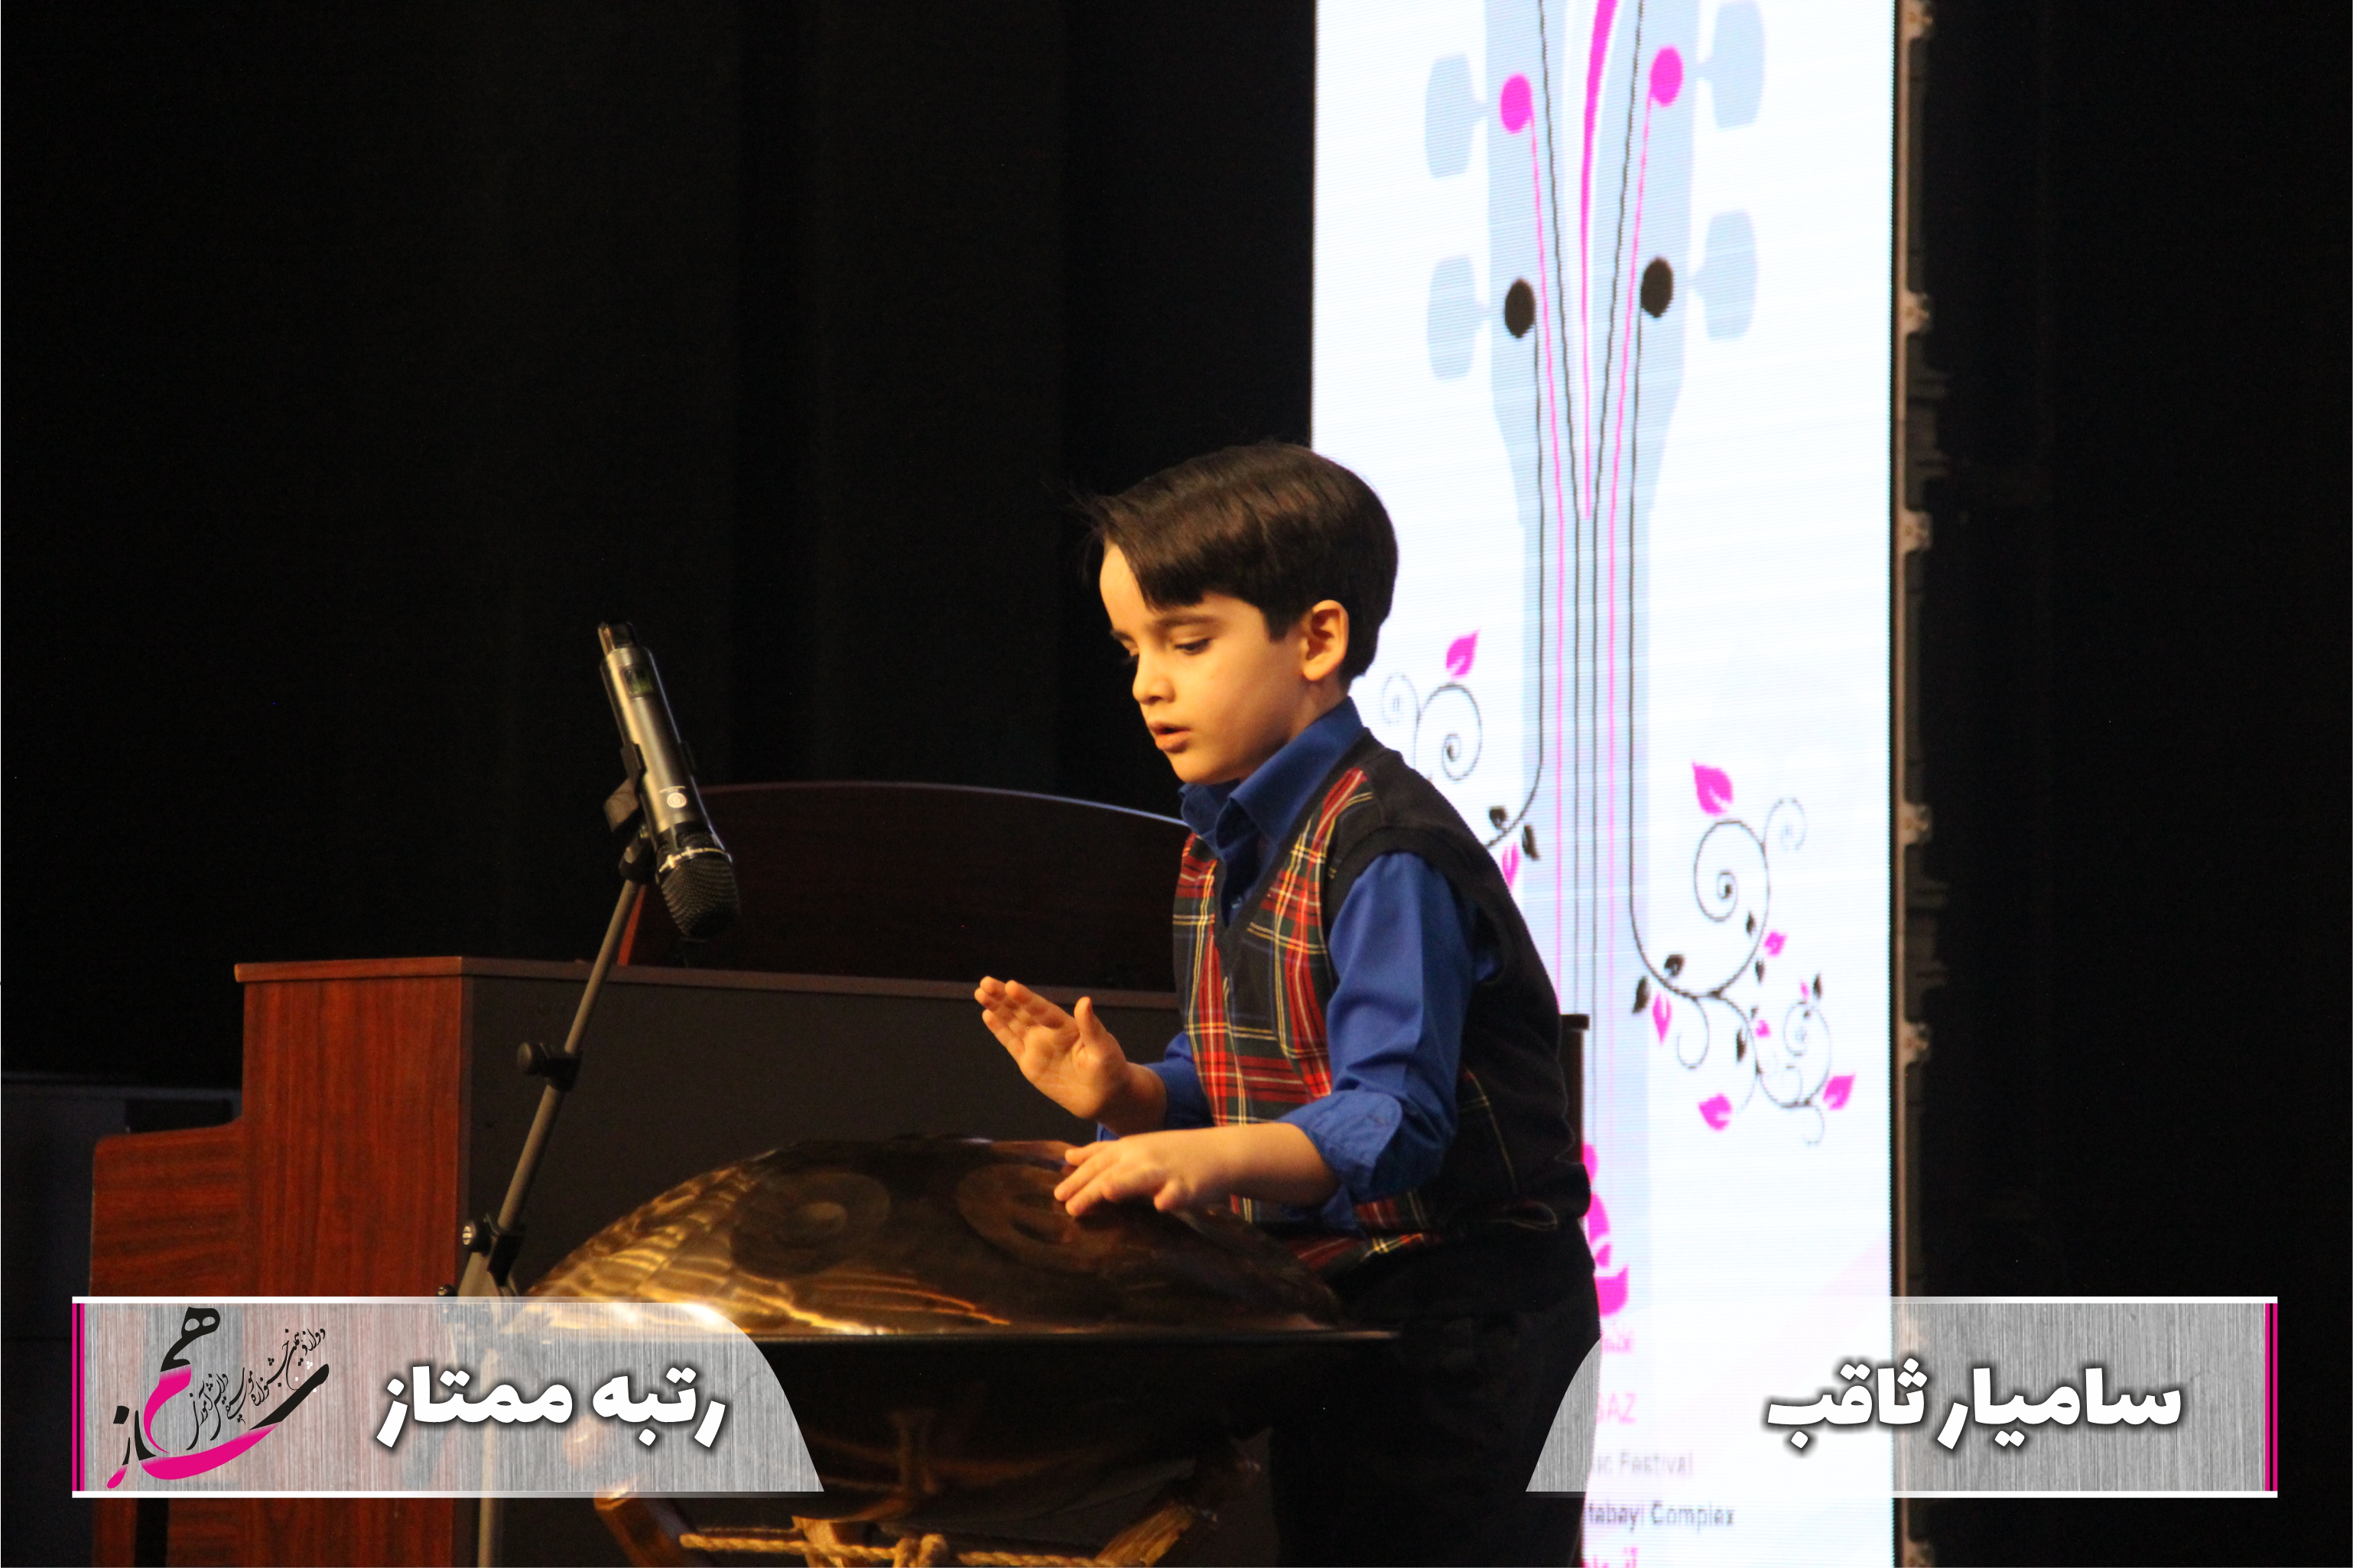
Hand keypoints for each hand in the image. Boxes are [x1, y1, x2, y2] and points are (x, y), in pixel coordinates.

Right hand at [975, 978, 1160, 1128]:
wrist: (1104, 1096)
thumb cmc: (1111, 1070)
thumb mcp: (1104, 1048)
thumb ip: (1091, 1026)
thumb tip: (1085, 1001)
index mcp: (1066, 1026)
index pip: (1042, 1009)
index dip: (1026, 998)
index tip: (1011, 985)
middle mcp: (1049, 1032)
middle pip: (1022, 1011)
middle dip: (1003, 997)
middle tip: (985, 982)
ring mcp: (1038, 1046)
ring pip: (1013, 1023)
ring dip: (997, 1008)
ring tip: (980, 992)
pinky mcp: (1029, 1062)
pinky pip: (1011, 1043)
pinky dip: (999, 1029)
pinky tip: (987, 1015)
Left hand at [1053, 1124, 1339, 1215]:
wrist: (1219, 1153)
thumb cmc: (1172, 1153)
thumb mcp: (1135, 1147)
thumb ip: (1102, 1153)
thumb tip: (1068, 1156)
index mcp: (1129, 1148)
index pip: (1097, 1162)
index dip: (1078, 1177)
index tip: (1057, 1195)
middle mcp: (1144, 1156)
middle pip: (1112, 1171)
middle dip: (1090, 1187)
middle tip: (1069, 1206)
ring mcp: (1166, 1170)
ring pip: (1142, 1177)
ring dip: (1124, 1184)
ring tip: (1106, 1192)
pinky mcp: (1189, 1186)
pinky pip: (1179, 1193)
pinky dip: (1170, 1197)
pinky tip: (1162, 1205)